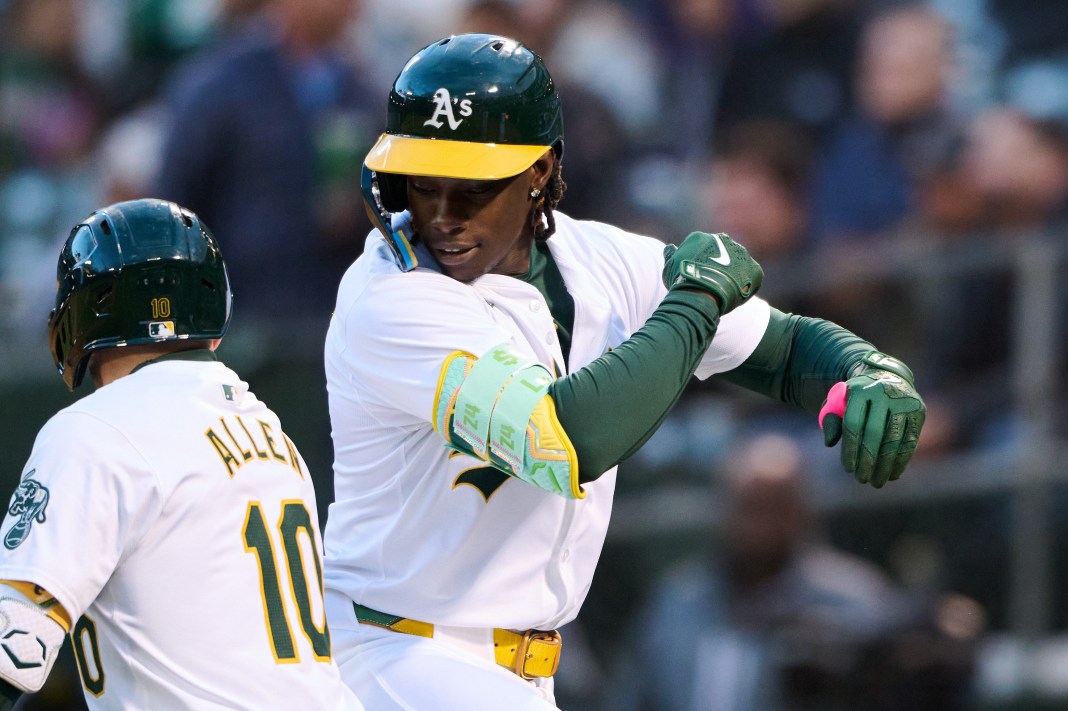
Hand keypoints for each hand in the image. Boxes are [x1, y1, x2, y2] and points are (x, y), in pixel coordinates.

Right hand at [662, 232, 762, 315]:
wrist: (701, 293)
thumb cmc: (682, 281)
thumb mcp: (670, 266)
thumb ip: (671, 255)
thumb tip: (670, 248)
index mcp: (701, 237)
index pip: (702, 247)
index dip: (699, 262)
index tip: (697, 274)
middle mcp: (724, 240)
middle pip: (722, 252)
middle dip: (719, 264)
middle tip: (712, 281)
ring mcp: (741, 253)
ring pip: (738, 262)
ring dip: (734, 273)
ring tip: (725, 289)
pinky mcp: (754, 268)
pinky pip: (752, 276)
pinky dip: (747, 284)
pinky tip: (737, 294)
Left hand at [819, 353, 925, 487]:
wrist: (885, 377)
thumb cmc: (856, 398)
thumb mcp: (838, 403)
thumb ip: (831, 420)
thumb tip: (829, 442)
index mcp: (859, 390)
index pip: (853, 424)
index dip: (850, 449)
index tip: (848, 469)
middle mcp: (883, 392)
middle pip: (874, 433)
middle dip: (868, 460)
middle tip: (862, 480)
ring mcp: (904, 401)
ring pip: (894, 440)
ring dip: (885, 465)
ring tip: (876, 482)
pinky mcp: (919, 411)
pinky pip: (910, 441)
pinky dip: (901, 461)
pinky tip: (893, 475)